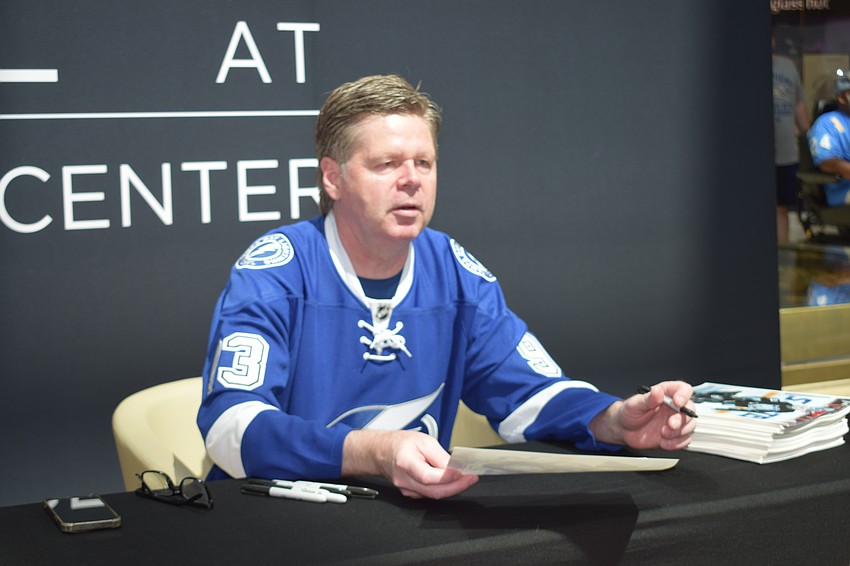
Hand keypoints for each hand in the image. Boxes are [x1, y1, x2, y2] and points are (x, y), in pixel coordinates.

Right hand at [341, 429, 478, 498]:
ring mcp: (406, 489)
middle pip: (434, 491)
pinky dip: (442, 489)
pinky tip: (451, 482)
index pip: (429, 476)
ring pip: (433, 495)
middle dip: (457, 487)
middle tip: (471, 478)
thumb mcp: (423, 440)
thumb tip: (455, 466)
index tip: (465, 472)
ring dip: (452, 489)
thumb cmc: (399, 443)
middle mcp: (404, 480)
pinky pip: (429, 494)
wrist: (381, 451)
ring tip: (465, 479)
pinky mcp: (409, 493)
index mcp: (405, 463)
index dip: (449, 477)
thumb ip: (439, 455)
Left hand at [589, 380, 695, 450]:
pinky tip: (664, 442)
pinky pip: (685, 440)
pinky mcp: (675, 435)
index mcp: (665, 394)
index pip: (682, 389)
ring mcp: (675, 421)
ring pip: (690, 426)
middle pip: (689, 409)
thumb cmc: (629, 412)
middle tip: (670, 424)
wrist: (624, 430)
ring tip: (663, 434)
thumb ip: (648, 398)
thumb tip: (657, 391)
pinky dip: (677, 443)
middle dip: (682, 419)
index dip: (684, 394)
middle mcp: (673, 407)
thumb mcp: (635, 404)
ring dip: (679, 432)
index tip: (678, 402)